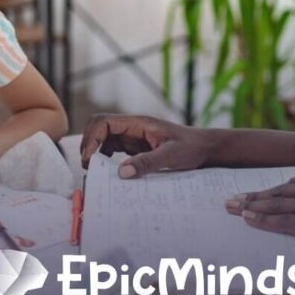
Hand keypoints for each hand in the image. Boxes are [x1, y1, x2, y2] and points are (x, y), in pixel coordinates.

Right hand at [80, 113, 213, 178]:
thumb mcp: (172, 155)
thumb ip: (148, 162)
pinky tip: (108, 171)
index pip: (104, 122)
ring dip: (95, 151)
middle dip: (89, 143)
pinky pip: (113, 149)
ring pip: (104, 138)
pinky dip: (105, 158)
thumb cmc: (192, 148)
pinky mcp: (136, 147)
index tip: (90, 158)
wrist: (206, 149)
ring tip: (94, 171)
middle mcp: (133, 127)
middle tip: (88, 166)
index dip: (92, 137)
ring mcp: (133, 136)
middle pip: (99, 127)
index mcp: (139, 123)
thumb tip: (122, 173)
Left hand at [225, 172, 294, 255]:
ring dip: (252, 207)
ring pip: (278, 205)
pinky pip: (285, 222)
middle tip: (232, 199)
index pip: (291, 184)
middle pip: (279, 191)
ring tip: (234, 209)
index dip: (269, 190)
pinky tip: (250, 221)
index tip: (253, 194)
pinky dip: (265, 221)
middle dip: (253, 196)